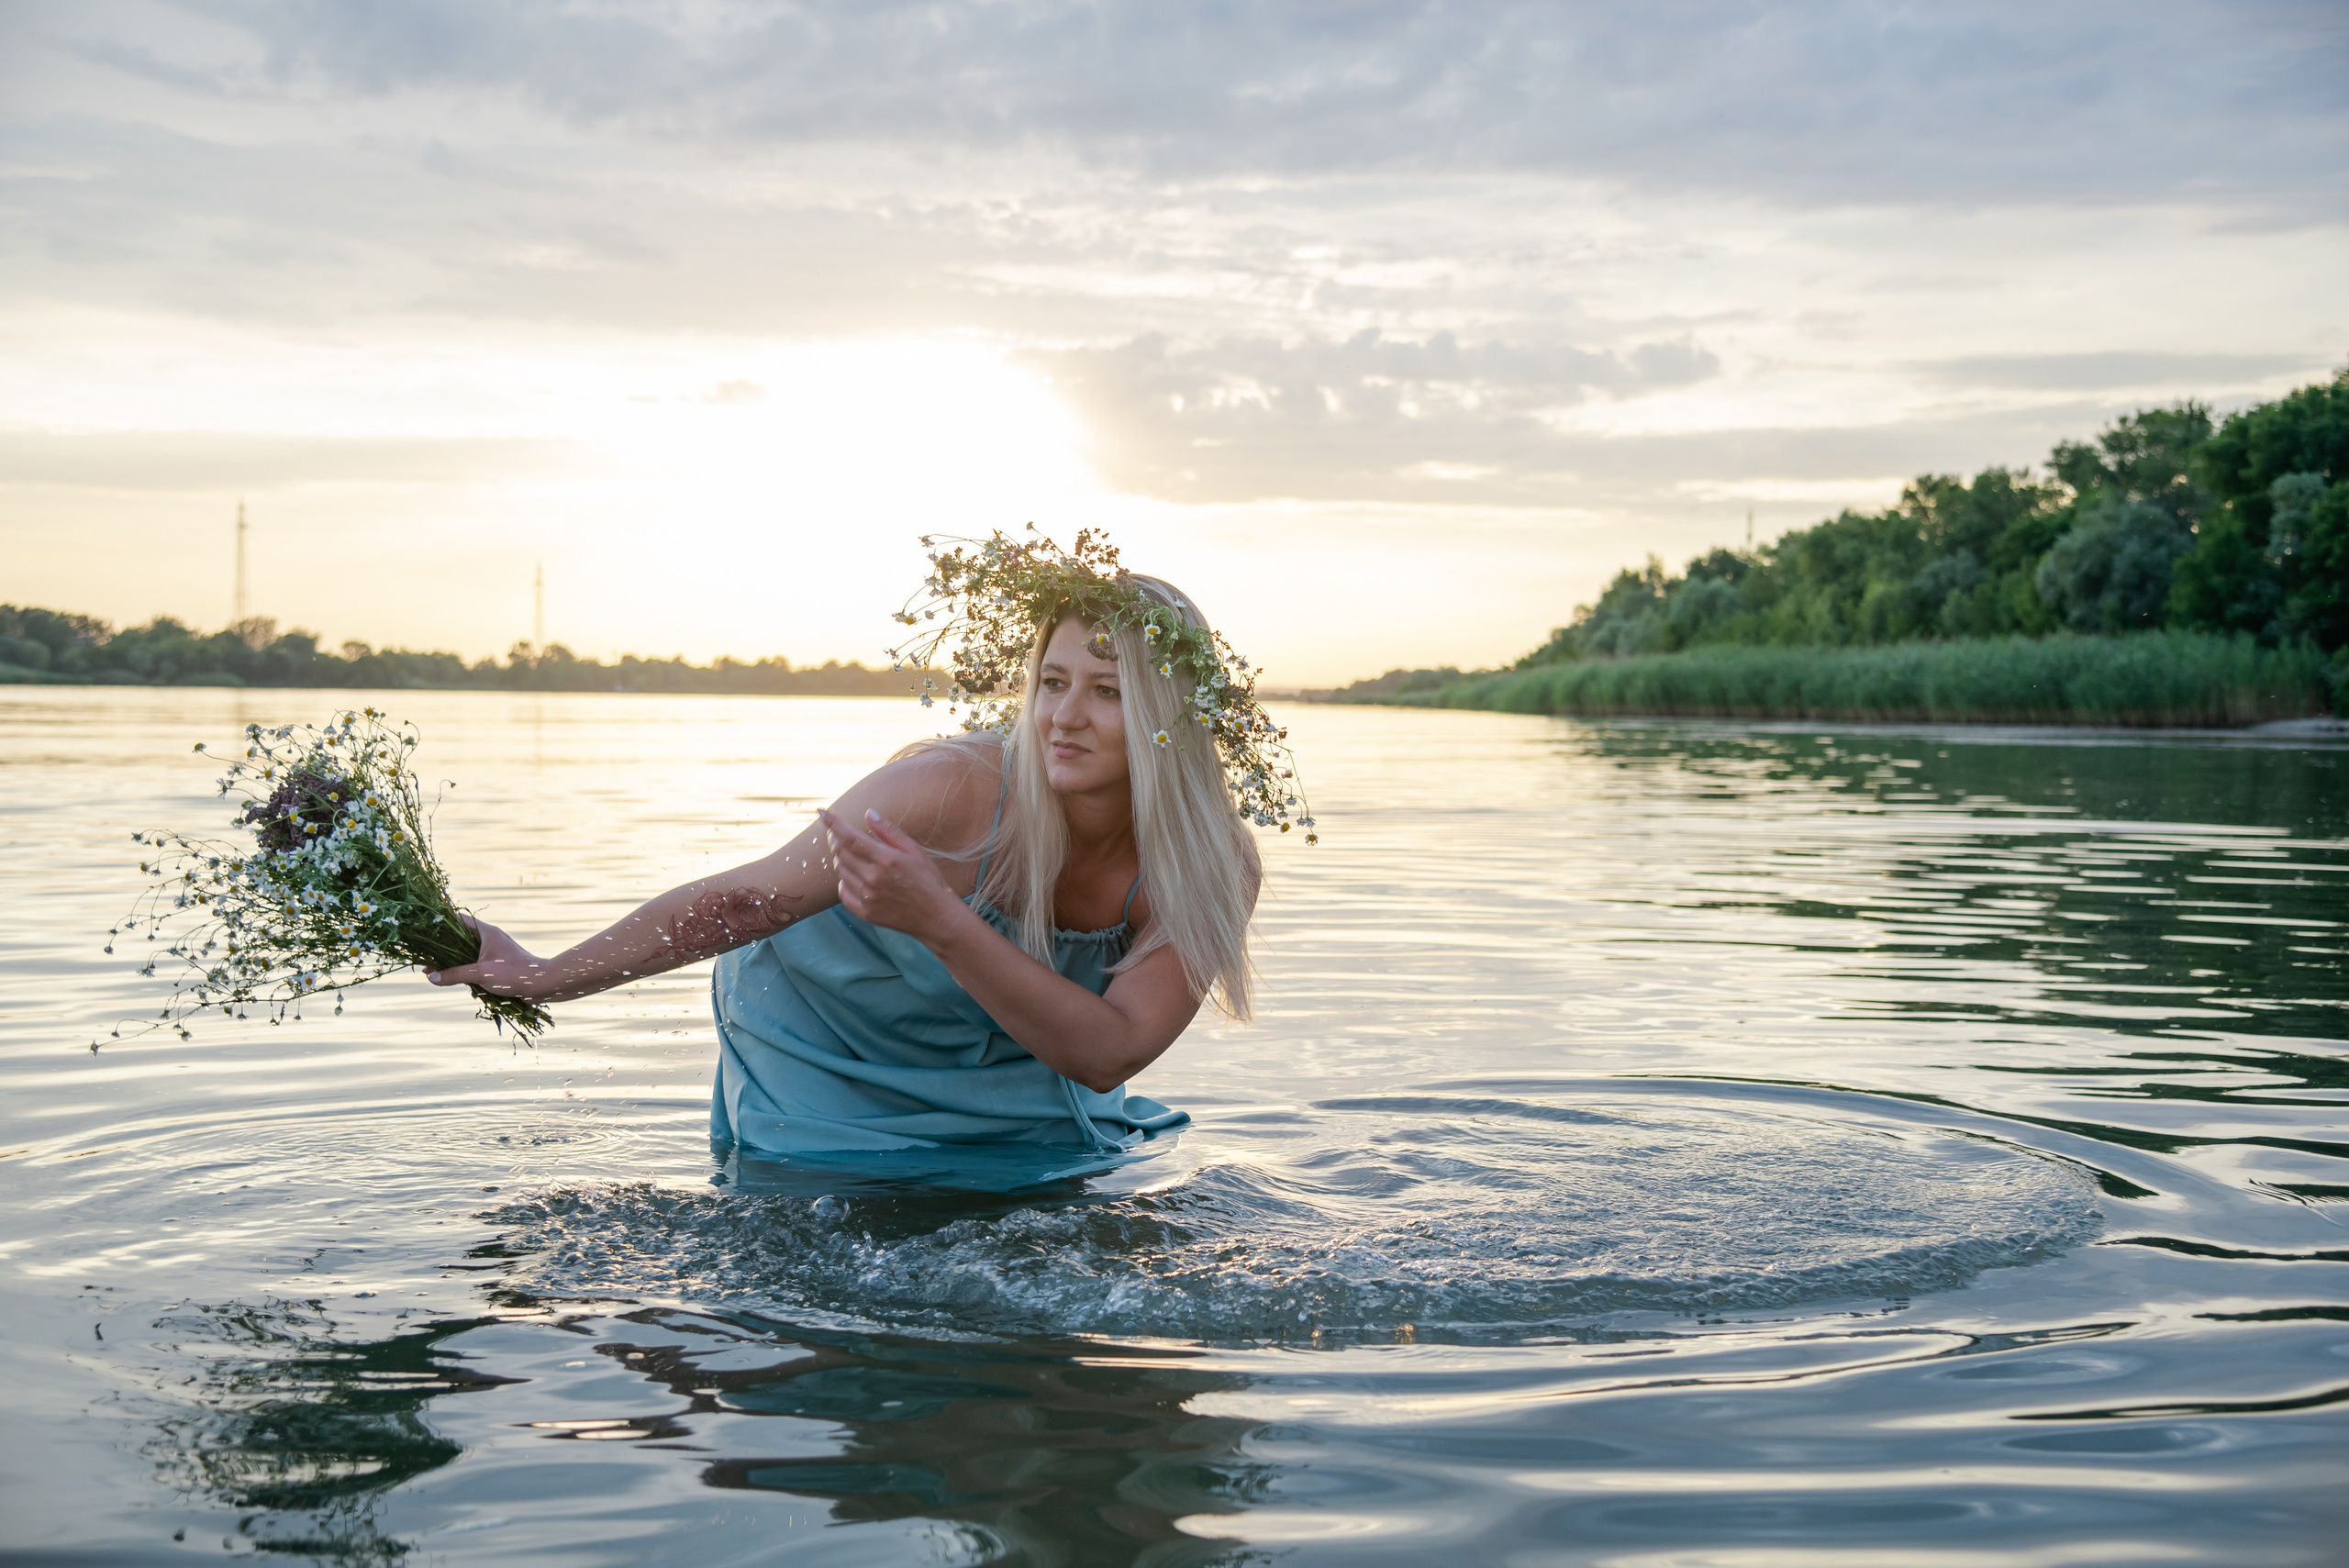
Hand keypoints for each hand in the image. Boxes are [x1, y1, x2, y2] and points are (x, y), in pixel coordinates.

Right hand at [425, 915, 551, 1000]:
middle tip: (424, 957)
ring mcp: (492, 952)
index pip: (459, 919)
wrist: (542, 984)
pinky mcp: (495, 965)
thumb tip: (431, 977)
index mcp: (486, 932)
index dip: (441, 923)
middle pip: (458, 939)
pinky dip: (461, 970)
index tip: (424, 930)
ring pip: (465, 953)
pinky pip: (473, 964)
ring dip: (450, 962)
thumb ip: (455, 974)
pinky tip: (449, 980)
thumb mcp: (481, 973)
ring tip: (430, 970)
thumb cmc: (514, 974)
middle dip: (441, 948)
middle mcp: (488, 939)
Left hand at [823, 807, 965, 945]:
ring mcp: (867, 897)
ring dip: (841, 859)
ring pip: (840, 871)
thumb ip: (889, 832)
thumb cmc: (929, 881)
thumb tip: (869, 813)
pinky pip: (843, 891)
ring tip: (855, 856)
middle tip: (839, 833)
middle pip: (840, 853)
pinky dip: (845, 880)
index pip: (850, 837)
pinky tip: (857, 876)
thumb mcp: (914, 851)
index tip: (822, 812)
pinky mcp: (864, 912)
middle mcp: (873, 878)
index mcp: (886, 860)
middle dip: (836, 839)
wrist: (936, 918)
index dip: (833, 823)